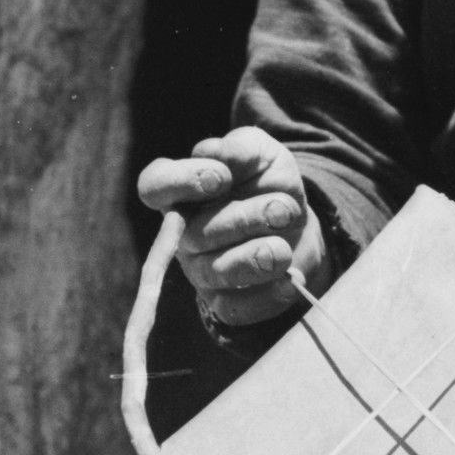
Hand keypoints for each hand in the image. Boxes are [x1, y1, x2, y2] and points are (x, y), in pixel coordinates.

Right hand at [134, 128, 317, 334]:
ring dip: (256, 258)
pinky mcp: (222, 303)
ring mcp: (200, 270)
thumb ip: (241, 147)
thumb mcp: (263, 153)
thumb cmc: (269, 185)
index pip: (154, 185)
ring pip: (216, 272)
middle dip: (245, 219)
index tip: (221, 178)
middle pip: (194, 233)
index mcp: (182, 190)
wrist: (300, 227)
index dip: (181, 182)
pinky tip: (290, 279)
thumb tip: (219, 156)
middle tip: (284, 209)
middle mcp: (182, 233)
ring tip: (285, 248)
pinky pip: (235, 308)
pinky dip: (268, 295)